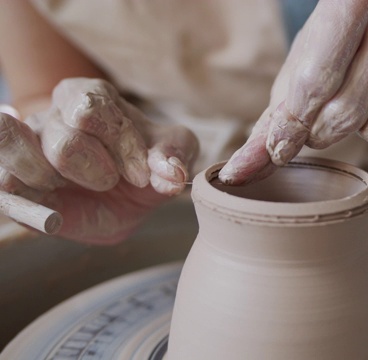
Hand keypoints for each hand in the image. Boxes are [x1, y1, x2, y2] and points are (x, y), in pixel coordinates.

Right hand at [0, 78, 197, 243]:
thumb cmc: (144, 163)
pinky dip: (24, 201)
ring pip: (10, 144)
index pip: (92, 110)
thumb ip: (175, 155)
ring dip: (48, 178)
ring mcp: (25, 146)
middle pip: (64, 140)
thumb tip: (170, 172)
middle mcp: (52, 115)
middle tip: (111, 182)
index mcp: (89, 97)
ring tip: (69, 187)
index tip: (142, 173)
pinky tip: (52, 210)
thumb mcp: (173, 152)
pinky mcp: (11, 180)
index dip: (122, 146)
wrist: (124, 198)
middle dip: (97, 171)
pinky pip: (0, 181)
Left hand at [219, 0, 367, 184]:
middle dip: (325, 132)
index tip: (283, 144)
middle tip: (326, 118)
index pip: (316, 78)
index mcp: (349, 5)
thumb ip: (269, 127)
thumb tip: (237, 174)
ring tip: (365, 108)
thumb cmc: (334, 61)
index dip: (296, 121)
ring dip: (363, 136)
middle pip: (345, 113)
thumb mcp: (297, 81)